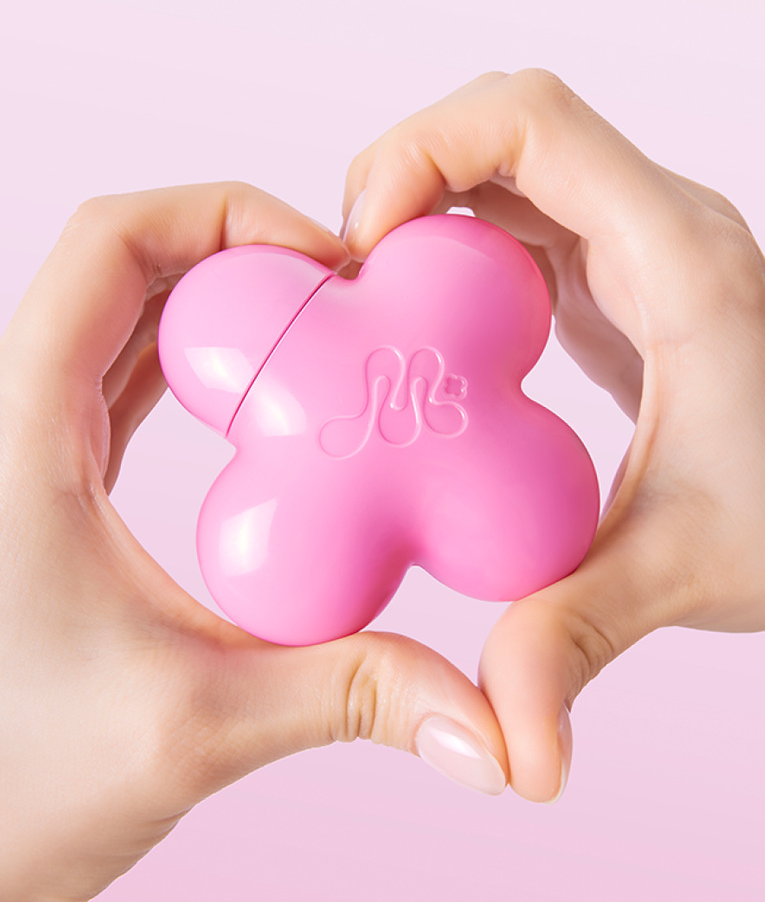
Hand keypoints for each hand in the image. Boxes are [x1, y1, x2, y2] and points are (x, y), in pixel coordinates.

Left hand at [0, 184, 507, 900]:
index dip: (222, 215)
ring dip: (228, 311)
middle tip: (346, 299)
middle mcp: (20, 420)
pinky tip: (274, 403)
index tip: (324, 262)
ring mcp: (36, 449)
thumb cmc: (15, 785)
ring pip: (132, 320)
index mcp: (23, 433)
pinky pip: (131, 382)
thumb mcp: (198, 727)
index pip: (109, 245)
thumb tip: (483, 721)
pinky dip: (208, 369)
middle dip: (244, 255)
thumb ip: (352, 696)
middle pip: (129, 264)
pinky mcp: (60, 484)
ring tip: (326, 338)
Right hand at [341, 70, 764, 801]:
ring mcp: (634, 248)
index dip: (421, 152)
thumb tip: (515, 754)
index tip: (363, 246)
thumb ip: (576, 644)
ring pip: (500, 170)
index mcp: (676, 260)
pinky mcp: (612, 283)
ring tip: (369, 304)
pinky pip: (512, 226)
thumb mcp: (683, 573)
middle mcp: (656, 228)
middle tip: (350, 279)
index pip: (530, 120)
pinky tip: (421, 331)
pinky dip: (447, 251)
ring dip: (419, 211)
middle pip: (499, 127)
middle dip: (401, 176)